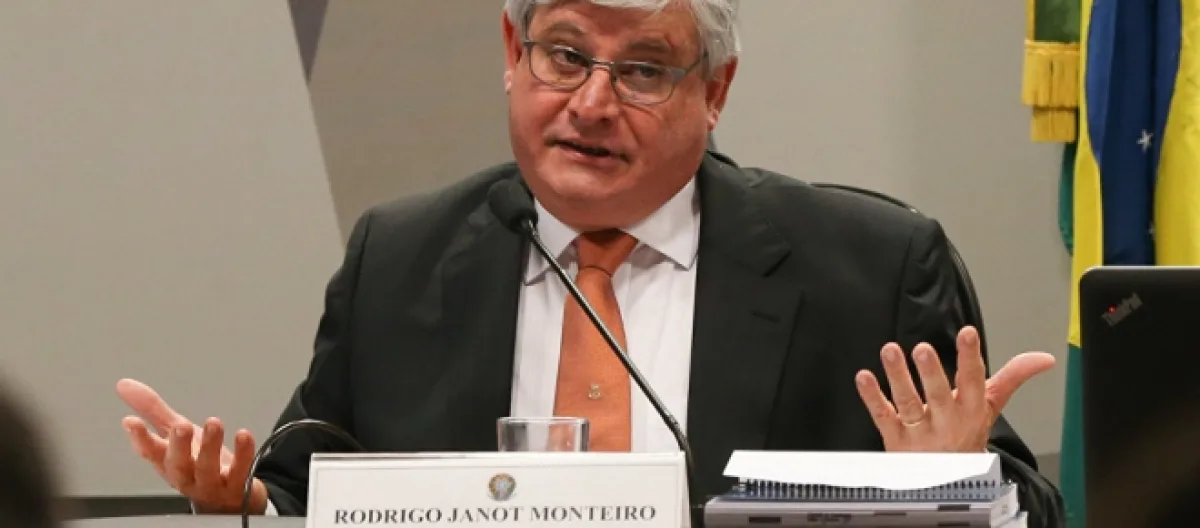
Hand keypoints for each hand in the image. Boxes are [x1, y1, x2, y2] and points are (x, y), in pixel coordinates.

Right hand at [116, 379, 267, 514]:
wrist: (228, 496)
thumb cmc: (197, 463)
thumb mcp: (174, 434)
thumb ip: (152, 410)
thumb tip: (124, 384)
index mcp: (168, 461)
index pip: (150, 452)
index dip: (140, 439)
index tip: (132, 422)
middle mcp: (187, 474)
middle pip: (178, 464)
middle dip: (178, 445)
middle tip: (180, 426)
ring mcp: (211, 483)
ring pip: (207, 468)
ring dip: (210, 446)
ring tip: (213, 423)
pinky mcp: (236, 485)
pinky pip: (240, 471)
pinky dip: (242, 454)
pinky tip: (243, 436)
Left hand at [854, 326, 1055, 451]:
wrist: (947, 482)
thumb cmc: (966, 437)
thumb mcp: (991, 408)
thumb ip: (1012, 378)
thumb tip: (1043, 358)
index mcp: (971, 411)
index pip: (974, 382)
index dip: (971, 358)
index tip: (968, 334)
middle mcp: (946, 421)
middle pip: (939, 396)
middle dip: (933, 373)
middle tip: (924, 350)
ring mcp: (920, 432)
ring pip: (909, 403)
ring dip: (899, 377)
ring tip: (890, 352)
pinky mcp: (896, 439)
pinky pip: (883, 416)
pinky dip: (872, 397)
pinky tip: (864, 378)